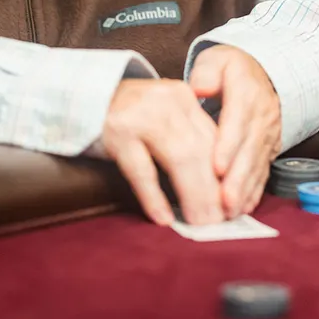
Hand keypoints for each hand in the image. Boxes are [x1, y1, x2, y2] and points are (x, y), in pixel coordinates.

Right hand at [99, 78, 223, 225]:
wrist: (85, 96)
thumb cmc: (132, 115)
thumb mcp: (165, 116)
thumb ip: (189, 138)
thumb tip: (218, 186)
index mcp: (184, 98)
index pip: (213, 139)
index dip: (226, 175)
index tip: (232, 204)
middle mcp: (167, 102)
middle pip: (199, 150)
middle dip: (213, 189)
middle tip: (220, 221)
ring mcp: (141, 115)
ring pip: (177, 158)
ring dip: (192, 194)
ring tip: (199, 222)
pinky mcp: (116, 131)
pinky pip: (140, 169)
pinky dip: (153, 195)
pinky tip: (163, 217)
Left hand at [189, 45, 281, 218]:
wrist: (263, 73)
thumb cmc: (230, 69)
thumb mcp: (217, 59)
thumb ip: (206, 72)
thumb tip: (199, 88)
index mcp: (246, 93)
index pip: (237, 121)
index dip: (228, 146)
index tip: (217, 167)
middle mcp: (262, 116)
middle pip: (249, 150)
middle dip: (237, 179)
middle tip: (224, 202)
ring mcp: (268, 134)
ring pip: (257, 165)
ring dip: (245, 190)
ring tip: (230, 212)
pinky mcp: (270, 148)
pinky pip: (263, 171)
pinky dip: (254, 191)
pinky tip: (243, 208)